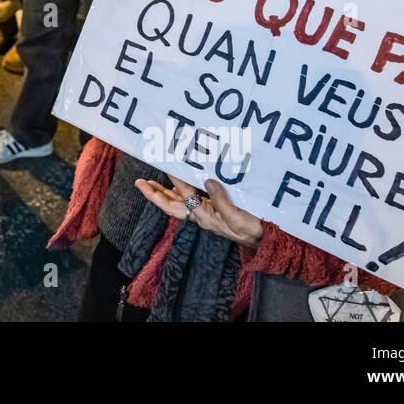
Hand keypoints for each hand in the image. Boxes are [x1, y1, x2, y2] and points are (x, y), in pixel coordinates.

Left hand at [135, 176, 264, 247]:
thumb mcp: (237, 217)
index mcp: (204, 217)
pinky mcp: (211, 209)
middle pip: (171, 204)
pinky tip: (174, 184)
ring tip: (149, 182)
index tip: (165, 164)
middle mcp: (200, 215)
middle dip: (154, 194)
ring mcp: (204, 212)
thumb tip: (206, 181)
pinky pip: (189, 199)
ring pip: (177, 202)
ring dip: (162, 192)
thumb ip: (221, 200)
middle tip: (139, 182)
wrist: (263, 239)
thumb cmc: (251, 230)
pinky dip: (178, 191)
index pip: (184, 196)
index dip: (174, 181)